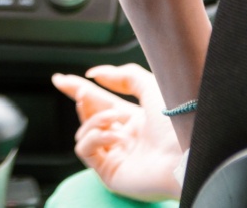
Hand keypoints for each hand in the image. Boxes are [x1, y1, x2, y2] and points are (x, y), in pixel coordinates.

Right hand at [53, 64, 182, 201]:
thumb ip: (123, 76)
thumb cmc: (176, 122)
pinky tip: (114, 137)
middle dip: (80, 100)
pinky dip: (95, 138)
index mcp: (135, 119)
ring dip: (95, 119)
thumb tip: (95, 74)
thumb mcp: (151, 86)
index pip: (100, 102)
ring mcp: (117, 156)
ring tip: (115, 118)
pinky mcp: (110, 173)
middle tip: (79, 92)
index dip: (80, 89)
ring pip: (85, 131)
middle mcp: (124, 138)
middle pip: (89, 115)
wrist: (186, 153)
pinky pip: (86, 150)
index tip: (61, 79)